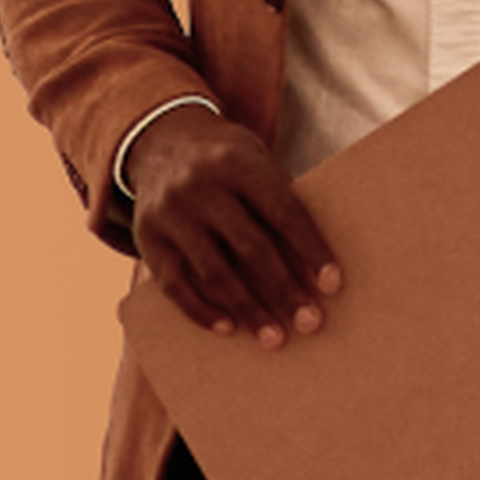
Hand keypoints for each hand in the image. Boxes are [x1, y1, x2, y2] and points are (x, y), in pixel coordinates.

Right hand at [127, 104, 339, 341]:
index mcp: (237, 162)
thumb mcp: (255, 160)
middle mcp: (199, 186)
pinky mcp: (147, 238)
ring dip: (248, 309)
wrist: (160, 142)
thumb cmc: (226, 161)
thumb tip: (315, 265)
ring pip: (214, 272)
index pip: (282, 212)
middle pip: (250, 247)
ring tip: (275, 337)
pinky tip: (229, 328)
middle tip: (310, 322)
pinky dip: (202, 311)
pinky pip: (175, 285)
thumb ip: (279, 200)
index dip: (310, 250)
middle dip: (284, 290)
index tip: (332, 285)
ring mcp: (169, 213)